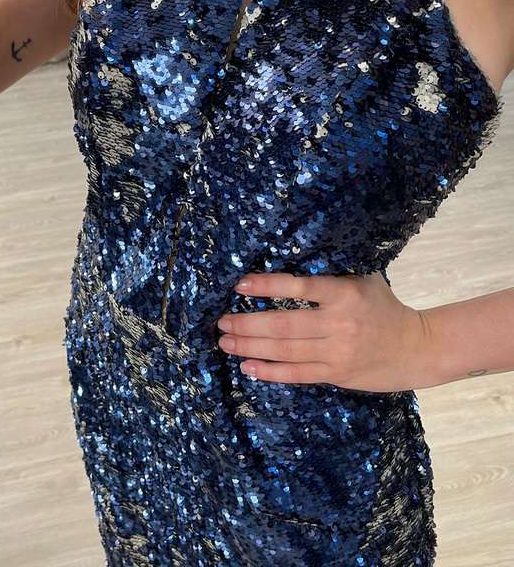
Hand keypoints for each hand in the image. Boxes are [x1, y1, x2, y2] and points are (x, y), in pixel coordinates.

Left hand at [217, 271, 437, 391]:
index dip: (267, 286)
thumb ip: (331, 275)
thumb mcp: (363, 280)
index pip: (299, 288)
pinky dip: (269, 371)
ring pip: (284, 351)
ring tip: (225, 341)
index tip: (239, 285)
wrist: (416, 348)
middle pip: (283, 325)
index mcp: (344, 294)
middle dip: (247, 323)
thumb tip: (290, 262)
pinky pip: (296, 374)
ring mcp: (336, 352)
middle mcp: (338, 323)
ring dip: (250, 346)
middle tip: (221, 321)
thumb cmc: (384, 307)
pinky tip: (247, 366)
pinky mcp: (335, 375)